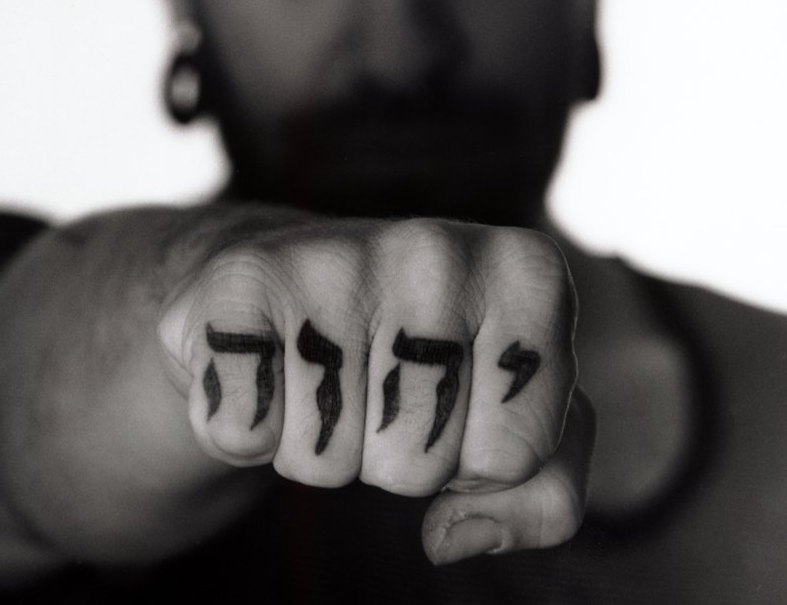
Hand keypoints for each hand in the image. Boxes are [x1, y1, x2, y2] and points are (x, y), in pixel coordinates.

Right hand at [158, 215, 592, 563]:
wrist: (285, 282)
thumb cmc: (414, 355)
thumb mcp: (510, 418)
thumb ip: (545, 494)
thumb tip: (452, 538)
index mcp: (527, 271)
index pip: (514, 455)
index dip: (476, 453)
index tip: (455, 392)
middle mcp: (435, 248)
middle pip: (418, 466)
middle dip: (393, 454)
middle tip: (374, 380)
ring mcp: (337, 255)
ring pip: (329, 462)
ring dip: (319, 446)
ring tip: (319, 369)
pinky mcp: (241, 280)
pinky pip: (246, 435)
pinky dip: (246, 429)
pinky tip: (263, 365)